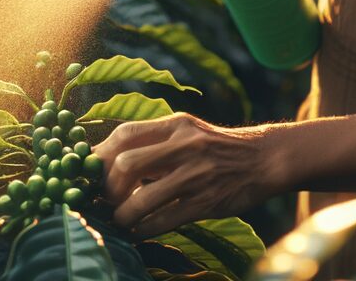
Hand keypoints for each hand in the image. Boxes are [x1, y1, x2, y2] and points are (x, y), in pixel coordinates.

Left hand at [93, 113, 275, 237]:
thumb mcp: (187, 131)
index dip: (101, 155)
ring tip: (120, 219)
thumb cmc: (216, 147)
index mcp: (175, 124)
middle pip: (126, 164)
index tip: (91, 171)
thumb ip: (155, 141)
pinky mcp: (206, 202)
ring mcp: (195, 174)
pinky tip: (137, 231)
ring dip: (122, 214)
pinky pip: (163, 220)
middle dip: (107, 188)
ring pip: (142, 198)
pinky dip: (143, 229)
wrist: (264, 159)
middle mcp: (183, 145)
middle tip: (105, 199)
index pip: (125, 134)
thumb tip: (110, 159)